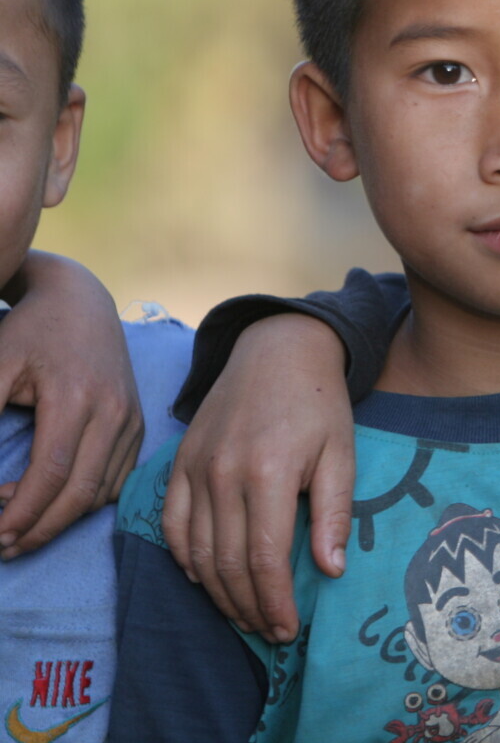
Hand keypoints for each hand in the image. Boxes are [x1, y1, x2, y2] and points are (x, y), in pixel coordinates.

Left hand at [0, 252, 142, 557]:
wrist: (80, 301)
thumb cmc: (29, 332)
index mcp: (77, 398)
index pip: (52, 474)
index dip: (21, 513)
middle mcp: (114, 412)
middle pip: (82, 492)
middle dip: (41, 528)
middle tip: (4, 547)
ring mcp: (131, 418)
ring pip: (102, 491)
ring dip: (62, 518)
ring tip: (21, 527)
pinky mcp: (137, 423)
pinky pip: (117, 478)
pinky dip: (86, 500)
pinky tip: (55, 503)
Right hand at [162, 314, 353, 642]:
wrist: (276, 352)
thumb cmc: (318, 405)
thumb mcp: (342, 454)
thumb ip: (334, 514)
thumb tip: (332, 571)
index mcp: (268, 474)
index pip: (265, 559)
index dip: (275, 603)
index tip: (289, 630)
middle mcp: (222, 475)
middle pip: (228, 564)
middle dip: (249, 608)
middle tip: (270, 632)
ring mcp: (194, 470)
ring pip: (197, 553)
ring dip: (219, 594)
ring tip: (245, 616)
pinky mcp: (179, 464)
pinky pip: (173, 526)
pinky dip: (186, 560)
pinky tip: (206, 580)